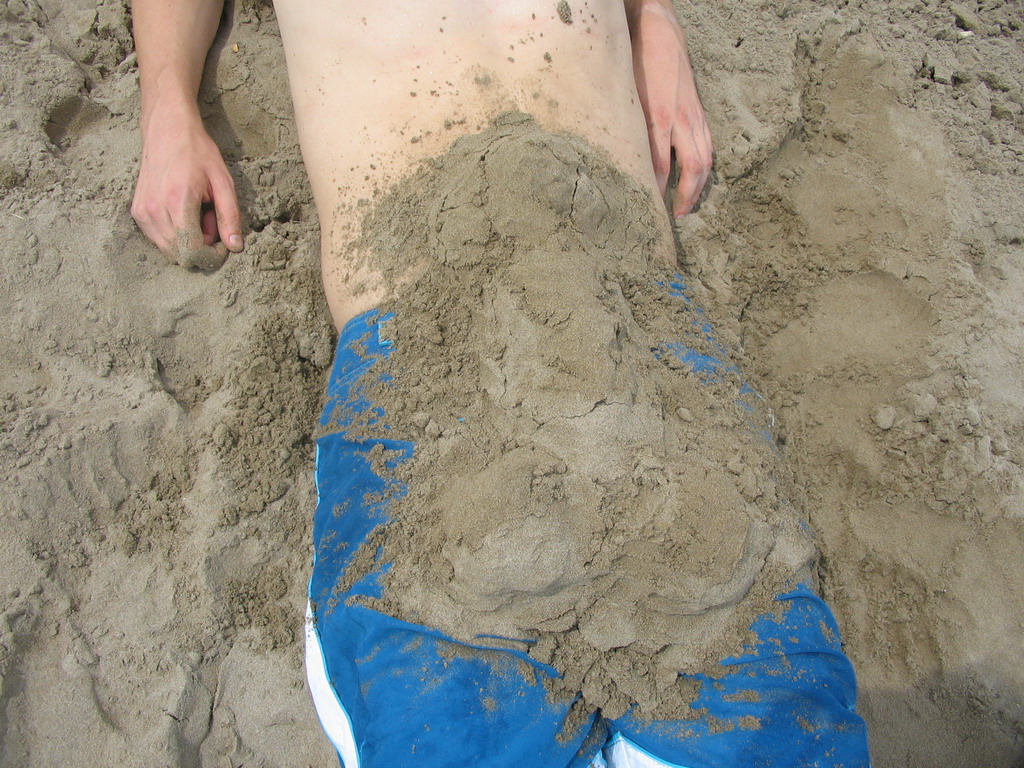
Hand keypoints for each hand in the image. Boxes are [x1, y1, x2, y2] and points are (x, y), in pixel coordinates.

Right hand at [131, 102, 242, 269]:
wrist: (167, 128)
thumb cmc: (197, 151)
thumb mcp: (223, 181)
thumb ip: (230, 216)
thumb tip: (235, 246)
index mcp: (178, 201)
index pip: (193, 252)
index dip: (212, 255)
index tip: (224, 243)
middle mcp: (155, 210)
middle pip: (181, 255)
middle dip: (202, 247)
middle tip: (211, 220)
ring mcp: (142, 212)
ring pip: (169, 250)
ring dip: (188, 241)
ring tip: (198, 213)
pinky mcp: (137, 212)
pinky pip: (159, 239)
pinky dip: (175, 234)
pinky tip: (183, 211)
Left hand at [629, 0, 712, 217]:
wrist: (657, 23)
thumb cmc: (632, 57)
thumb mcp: (622, 94)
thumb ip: (621, 125)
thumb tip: (612, 158)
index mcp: (658, 116)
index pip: (660, 167)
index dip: (656, 192)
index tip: (649, 211)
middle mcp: (680, 118)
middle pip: (692, 169)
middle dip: (685, 197)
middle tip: (674, 218)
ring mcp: (693, 113)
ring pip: (705, 158)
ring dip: (698, 186)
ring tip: (688, 205)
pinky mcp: (698, 109)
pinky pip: (707, 143)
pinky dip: (704, 165)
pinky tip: (696, 177)